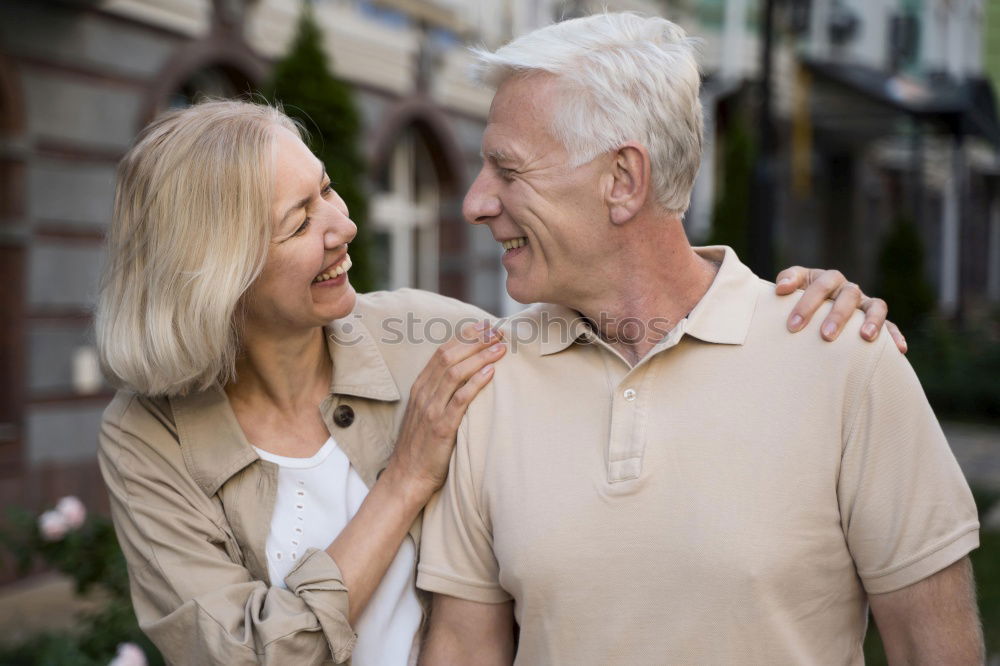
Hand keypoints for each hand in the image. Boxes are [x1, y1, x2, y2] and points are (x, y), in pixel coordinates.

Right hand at [385, 322, 505, 499]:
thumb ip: (441, 393)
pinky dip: (475, 383)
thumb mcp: (427, 413)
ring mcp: (431, 410)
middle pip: (449, 356)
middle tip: (498, 331)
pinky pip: (459, 400)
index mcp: (420, 387)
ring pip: (455, 373)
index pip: (442, 352)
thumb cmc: (422, 446)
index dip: (465, 336)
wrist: (407, 477)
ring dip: (479, 356)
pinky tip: (490, 372)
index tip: (485, 326)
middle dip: (475, 340)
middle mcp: (424, 394)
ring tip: (500, 347)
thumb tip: (466, 376)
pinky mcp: (440, 427)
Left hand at [775, 267, 906, 352]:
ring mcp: (864, 304)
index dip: (807, 303)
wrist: (811, 312)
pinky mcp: (877, 320)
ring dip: (872, 320)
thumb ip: (786, 281)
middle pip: (848, 295)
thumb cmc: (797, 300)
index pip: (821, 285)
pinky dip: (895, 335)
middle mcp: (848, 289)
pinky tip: (899, 350)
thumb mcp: (791, 287)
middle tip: (825, 335)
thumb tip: (781, 289)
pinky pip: (891, 325)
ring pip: (875, 306)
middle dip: (837, 316)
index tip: (793, 325)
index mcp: (828, 279)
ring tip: (865, 337)